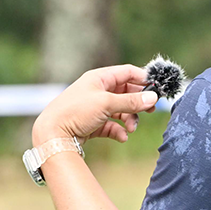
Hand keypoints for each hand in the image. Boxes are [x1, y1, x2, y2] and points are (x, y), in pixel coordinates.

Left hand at [32, 64, 158, 145]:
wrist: (52, 134)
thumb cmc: (76, 112)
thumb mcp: (106, 103)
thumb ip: (131, 101)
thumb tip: (153, 98)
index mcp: (98, 78)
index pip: (126, 72)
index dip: (143, 79)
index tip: (158, 89)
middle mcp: (96, 91)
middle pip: (125, 92)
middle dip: (138, 102)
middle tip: (151, 110)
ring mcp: (94, 108)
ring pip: (120, 110)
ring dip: (129, 119)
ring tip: (131, 129)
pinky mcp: (91, 123)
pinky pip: (111, 125)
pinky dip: (118, 130)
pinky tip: (121, 137)